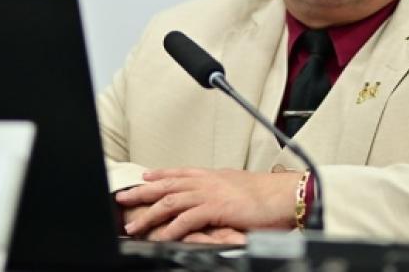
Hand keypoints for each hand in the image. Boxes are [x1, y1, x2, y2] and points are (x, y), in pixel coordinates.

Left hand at [115, 167, 299, 240]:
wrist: (284, 194)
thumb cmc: (267, 194)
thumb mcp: (239, 187)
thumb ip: (222, 191)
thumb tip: (215, 198)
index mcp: (214, 175)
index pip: (180, 172)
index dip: (160, 174)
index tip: (144, 176)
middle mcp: (209, 180)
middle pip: (168, 183)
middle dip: (143, 191)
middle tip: (124, 197)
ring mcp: (211, 193)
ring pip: (171, 200)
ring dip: (150, 213)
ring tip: (135, 225)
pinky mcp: (216, 208)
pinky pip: (187, 219)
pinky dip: (171, 228)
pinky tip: (161, 236)